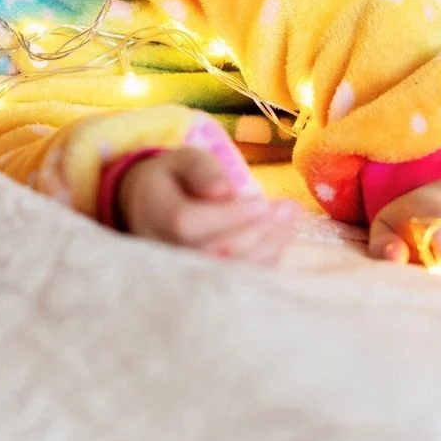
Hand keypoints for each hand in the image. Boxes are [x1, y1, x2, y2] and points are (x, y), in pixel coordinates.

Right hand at [118, 147, 298, 264]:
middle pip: (214, 250)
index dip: (228, 216)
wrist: (151, 209)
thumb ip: (200, 169)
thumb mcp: (182, 159)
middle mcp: (164, 250)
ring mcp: (182, 271)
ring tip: (289, 217)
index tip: (261, 202)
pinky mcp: (203, 281)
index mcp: (155, 214)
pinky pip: (237, 276)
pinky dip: (265, 257)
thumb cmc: (172, 180)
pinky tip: (281, 234)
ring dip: (268, 244)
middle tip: (288, 207)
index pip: (188, 223)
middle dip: (258, 230)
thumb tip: (224, 191)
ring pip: (229, 269)